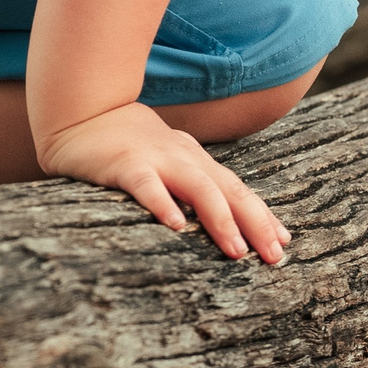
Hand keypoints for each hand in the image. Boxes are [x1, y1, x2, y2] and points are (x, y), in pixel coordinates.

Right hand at [36, 102, 288, 262]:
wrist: (83, 112)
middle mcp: (184, 157)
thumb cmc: (128, 146)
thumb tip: (221, 220)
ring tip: (236, 250)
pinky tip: (176, 226)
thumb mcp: (168, 161)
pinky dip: (163, 203)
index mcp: (195, 160)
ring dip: (220, 218)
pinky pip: (147, 184)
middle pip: (228, 190)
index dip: (262, 214)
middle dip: (255, 223)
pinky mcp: (125, 164)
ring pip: (198, 187)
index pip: (236, 189)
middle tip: (274, 256)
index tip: (284, 241)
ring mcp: (156, 158)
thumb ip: (191, 185)